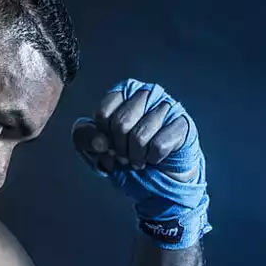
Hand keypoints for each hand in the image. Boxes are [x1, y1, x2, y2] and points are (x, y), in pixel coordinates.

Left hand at [72, 83, 195, 178]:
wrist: (160, 174)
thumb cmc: (129, 154)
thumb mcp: (97, 147)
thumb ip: (84, 137)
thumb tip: (99, 142)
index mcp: (123, 92)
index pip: (103, 113)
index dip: (103, 137)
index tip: (109, 145)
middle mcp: (146, 93)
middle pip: (121, 123)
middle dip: (120, 148)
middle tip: (125, 156)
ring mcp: (166, 106)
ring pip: (140, 136)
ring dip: (136, 157)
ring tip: (140, 159)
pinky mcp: (182, 124)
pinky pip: (158, 145)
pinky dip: (153, 159)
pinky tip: (155, 158)